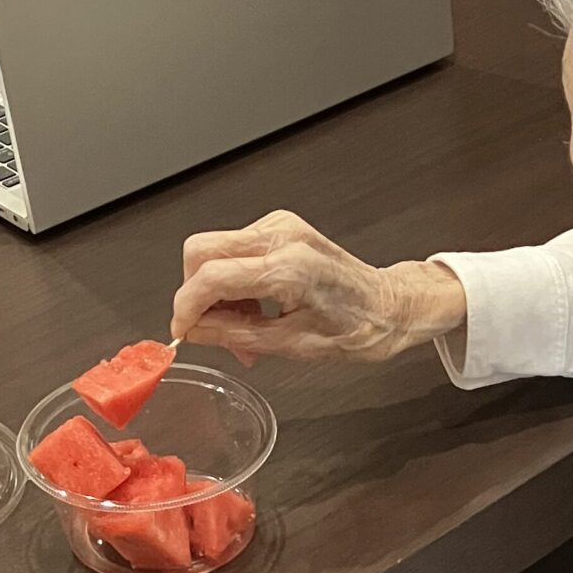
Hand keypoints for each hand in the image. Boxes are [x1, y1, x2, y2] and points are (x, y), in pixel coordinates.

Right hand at [171, 211, 465, 364]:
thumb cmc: (358, 327)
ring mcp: (281, 226)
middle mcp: (282, 237)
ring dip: (216, 291)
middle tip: (213, 330)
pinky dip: (233, 281)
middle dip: (195, 293)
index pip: (211, 276)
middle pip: (201, 251)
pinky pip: (235, 249)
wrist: (389, 306)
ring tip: (242, 329)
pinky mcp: (281, 227)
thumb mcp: (294, 345)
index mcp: (289, 268)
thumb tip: (196, 331)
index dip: (186, 306)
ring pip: (215, 249)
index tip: (182, 329)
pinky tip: (253, 309)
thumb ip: (238, 335)